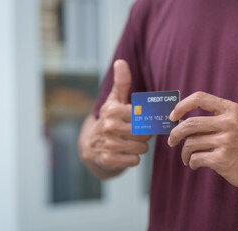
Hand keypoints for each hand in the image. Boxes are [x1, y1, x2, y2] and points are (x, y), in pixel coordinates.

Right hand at [79, 60, 150, 177]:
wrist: (91, 144)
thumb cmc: (110, 118)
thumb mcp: (114, 100)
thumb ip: (121, 83)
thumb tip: (121, 62)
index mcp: (112, 109)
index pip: (144, 116)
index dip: (145, 120)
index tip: (139, 120)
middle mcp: (109, 126)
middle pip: (145, 133)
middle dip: (144, 135)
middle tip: (136, 133)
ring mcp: (108, 144)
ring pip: (141, 148)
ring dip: (140, 147)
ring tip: (131, 142)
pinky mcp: (109, 159)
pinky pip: (134, 161)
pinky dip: (133, 158)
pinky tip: (125, 153)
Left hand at [168, 91, 237, 189]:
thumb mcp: (237, 122)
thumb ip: (215, 118)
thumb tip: (180, 120)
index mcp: (231, 110)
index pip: (199, 98)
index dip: (181, 106)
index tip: (173, 117)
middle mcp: (229, 123)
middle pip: (189, 124)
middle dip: (175, 134)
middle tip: (172, 141)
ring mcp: (226, 141)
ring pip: (190, 143)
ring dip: (184, 153)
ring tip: (188, 158)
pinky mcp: (223, 159)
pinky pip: (196, 158)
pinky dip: (192, 163)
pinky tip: (195, 164)